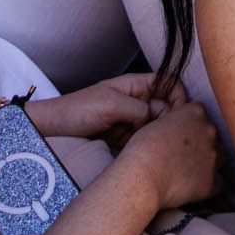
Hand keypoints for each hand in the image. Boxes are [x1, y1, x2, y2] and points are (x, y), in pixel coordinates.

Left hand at [29, 73, 172, 144]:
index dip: (179, 96)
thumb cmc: (79, 110)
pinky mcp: (125, 135)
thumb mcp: (111, 105)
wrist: (55, 129)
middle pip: (165, 108)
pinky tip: (131, 150)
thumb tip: (156, 119)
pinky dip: (139, 145)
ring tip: (138, 143)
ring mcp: (131, 118)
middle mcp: (137, 100)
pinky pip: (141, 139)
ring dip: (150, 136)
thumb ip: (139, 109)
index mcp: (136, 85)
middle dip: (164, 122)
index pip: (169, 83)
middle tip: (156, 135)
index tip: (180, 115)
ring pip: (154, 127)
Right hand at [112, 101, 221, 210]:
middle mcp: (209, 130)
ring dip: (207, 162)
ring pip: (219, 157)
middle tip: (181, 155)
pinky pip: (217, 182)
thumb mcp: (156, 123)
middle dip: (200, 143)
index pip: (200, 114)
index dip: (189, 126)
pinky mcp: (212, 180)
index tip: (179, 135)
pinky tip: (192, 187)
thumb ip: (175, 121)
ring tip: (187, 171)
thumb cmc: (142, 150)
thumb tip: (178, 129)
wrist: (142, 177)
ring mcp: (213, 156)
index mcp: (196, 112)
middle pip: (211, 135)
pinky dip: (208, 184)